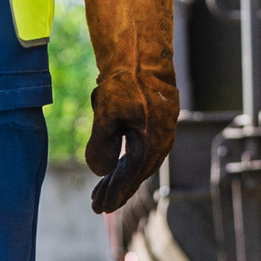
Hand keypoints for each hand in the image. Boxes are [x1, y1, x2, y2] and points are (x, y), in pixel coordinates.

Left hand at [81, 0, 179, 213]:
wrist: (143, 52)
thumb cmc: (125, 81)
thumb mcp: (107, 112)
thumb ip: (102, 145)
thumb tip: (101, 172)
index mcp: (152, 142)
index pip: (130, 177)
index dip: (114, 193)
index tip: (99, 208)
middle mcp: (161, 141)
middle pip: (137, 174)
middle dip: (117, 190)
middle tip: (97, 205)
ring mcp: (162, 131)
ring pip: (140, 163)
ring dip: (121, 177)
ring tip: (102, 189)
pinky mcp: (158, 122)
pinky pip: (142, 149)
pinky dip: (128, 160)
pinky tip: (117, 164)